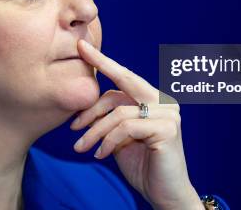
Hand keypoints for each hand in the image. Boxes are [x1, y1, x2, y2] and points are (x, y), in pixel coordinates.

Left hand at [71, 40, 202, 209]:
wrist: (165, 194)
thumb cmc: (142, 166)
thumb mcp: (120, 138)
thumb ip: (109, 119)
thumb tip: (82, 107)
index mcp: (152, 99)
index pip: (124, 76)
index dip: (102, 61)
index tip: (81, 46)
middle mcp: (163, 101)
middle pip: (122, 85)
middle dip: (93, 97)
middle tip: (72, 122)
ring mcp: (169, 114)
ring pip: (119, 112)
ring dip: (94, 132)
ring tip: (81, 148)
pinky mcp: (167, 129)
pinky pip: (126, 127)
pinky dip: (108, 141)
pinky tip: (101, 154)